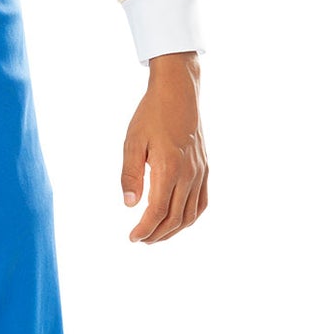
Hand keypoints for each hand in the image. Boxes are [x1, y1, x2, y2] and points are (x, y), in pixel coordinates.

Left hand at [121, 51, 207, 242]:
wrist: (179, 93)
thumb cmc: (152, 115)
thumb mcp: (133, 142)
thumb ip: (130, 174)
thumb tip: (129, 204)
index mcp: (169, 169)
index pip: (158, 211)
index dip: (144, 229)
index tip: (132, 237)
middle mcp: (189, 174)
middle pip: (175, 218)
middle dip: (157, 234)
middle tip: (140, 240)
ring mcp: (200, 173)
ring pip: (190, 214)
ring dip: (173, 230)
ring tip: (156, 235)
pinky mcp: (205, 169)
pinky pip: (202, 202)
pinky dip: (190, 218)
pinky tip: (178, 221)